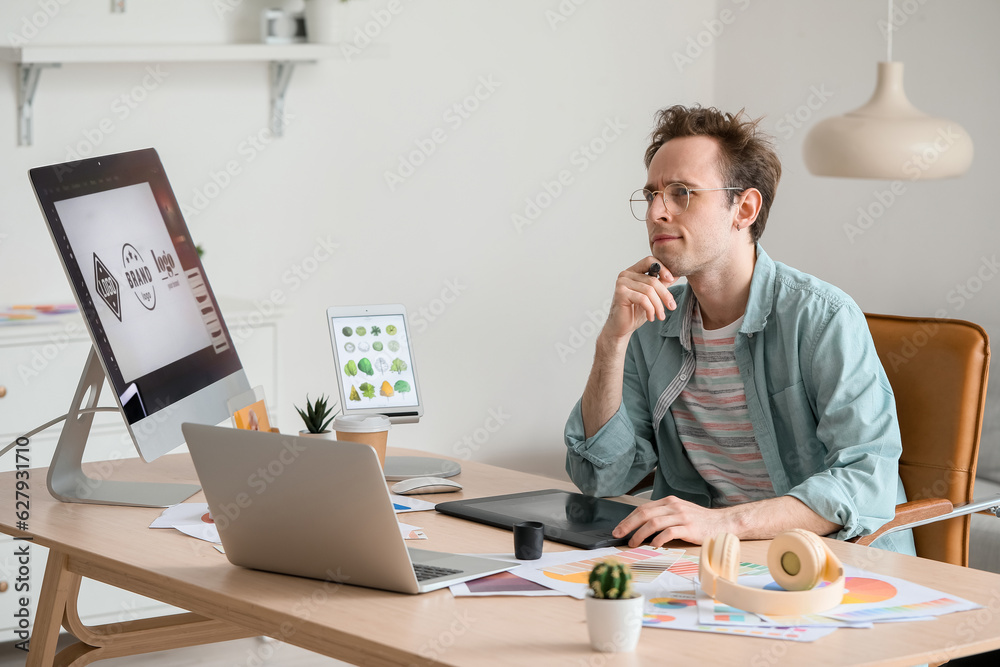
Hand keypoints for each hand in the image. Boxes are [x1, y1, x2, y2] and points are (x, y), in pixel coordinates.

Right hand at [603, 257, 677, 341]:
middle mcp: (625, 274)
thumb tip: (677, 274)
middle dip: (665, 295)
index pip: (649, 261)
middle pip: (652, 279)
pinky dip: (650, 309)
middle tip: (672, 307)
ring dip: (658, 305)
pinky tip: (651, 317)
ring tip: (661, 316)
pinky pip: (643, 299)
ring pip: (649, 290)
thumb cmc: (635, 311)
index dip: (663, 268)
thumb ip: (662, 284)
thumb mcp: (652, 296)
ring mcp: (622, 283)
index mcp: (633, 271)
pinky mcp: (621, 293)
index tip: (671, 280)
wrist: (622, 327)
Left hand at [612, 496, 736, 547]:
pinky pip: (669, 532)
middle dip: (628, 525)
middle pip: (644, 513)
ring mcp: (681, 516)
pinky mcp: (689, 528)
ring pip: (654, 522)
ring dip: (640, 534)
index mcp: (669, 501)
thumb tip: (641, 526)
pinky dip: (658, 538)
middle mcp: (673, 506)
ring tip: (633, 543)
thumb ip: (663, 515)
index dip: (628, 519)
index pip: (643, 508)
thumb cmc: (699, 520)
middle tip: (618, 535)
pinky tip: (653, 545)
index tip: (619, 528)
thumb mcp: (679, 512)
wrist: (722, 523)